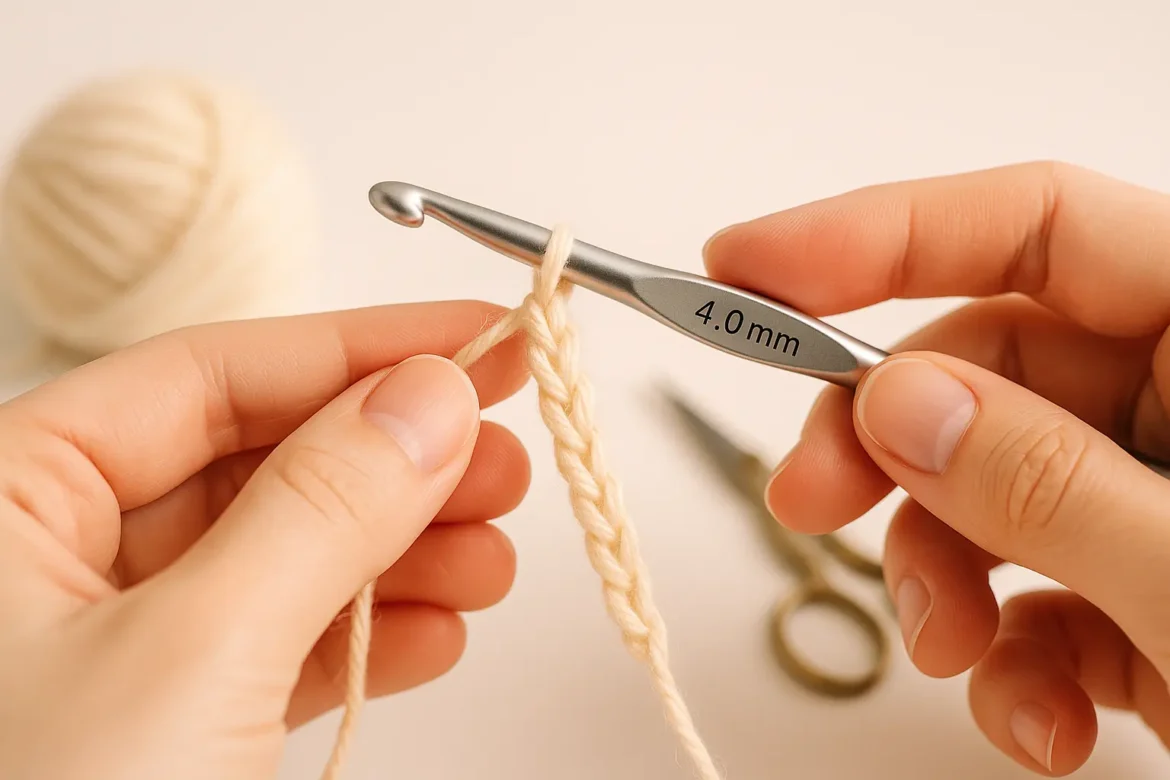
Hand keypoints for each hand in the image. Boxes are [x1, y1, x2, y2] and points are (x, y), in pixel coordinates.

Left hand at [0, 301, 529, 779]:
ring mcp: (109, 649)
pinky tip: (434, 629)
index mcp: (2, 500)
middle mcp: (46, 563)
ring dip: (400, 550)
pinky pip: (277, 647)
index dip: (358, 349)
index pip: (209, 375)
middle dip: (393, 458)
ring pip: (280, 555)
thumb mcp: (192, 657)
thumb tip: (428, 400)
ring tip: (495, 553)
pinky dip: (365, 636)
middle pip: (257, 460)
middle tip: (502, 451)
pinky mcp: (161, 727)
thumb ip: (320, 509)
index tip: (476, 340)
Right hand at [704, 161, 1169, 775]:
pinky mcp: (1154, 588)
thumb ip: (1058, 488)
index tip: (749, 267)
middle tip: (806, 495)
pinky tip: (1034, 717)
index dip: (874, 232)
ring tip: (950, 653)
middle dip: (881, 441)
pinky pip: (1037, 593)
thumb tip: (900, 406)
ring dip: (943, 576)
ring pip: (990, 491)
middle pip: (985, 366)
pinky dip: (1011, 660)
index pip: (1032, 226)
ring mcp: (1169, 497)